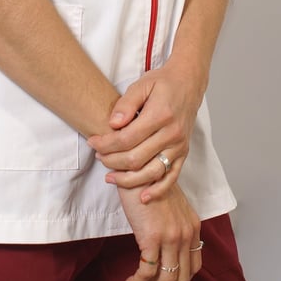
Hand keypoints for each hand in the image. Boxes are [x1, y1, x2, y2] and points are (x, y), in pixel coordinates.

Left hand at [87, 62, 204, 200]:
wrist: (188, 83)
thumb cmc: (162, 83)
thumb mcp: (141, 85)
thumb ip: (126, 104)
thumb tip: (113, 124)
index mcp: (160, 115)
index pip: (127, 138)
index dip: (106, 144)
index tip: (92, 142)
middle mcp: (172, 134)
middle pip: (136, 158)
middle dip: (112, 161)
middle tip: (98, 157)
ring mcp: (179, 146)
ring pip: (151, 172)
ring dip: (128, 179)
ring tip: (110, 177)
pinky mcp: (183, 154)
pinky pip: (171, 178)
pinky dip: (157, 190)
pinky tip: (142, 197)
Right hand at [118, 182, 202, 280]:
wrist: (137, 168)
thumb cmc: (148, 184)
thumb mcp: (170, 206)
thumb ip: (173, 225)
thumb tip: (165, 248)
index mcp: (192, 226)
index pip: (193, 266)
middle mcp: (186, 233)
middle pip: (181, 277)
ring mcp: (171, 236)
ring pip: (166, 279)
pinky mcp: (152, 236)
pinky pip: (148, 271)